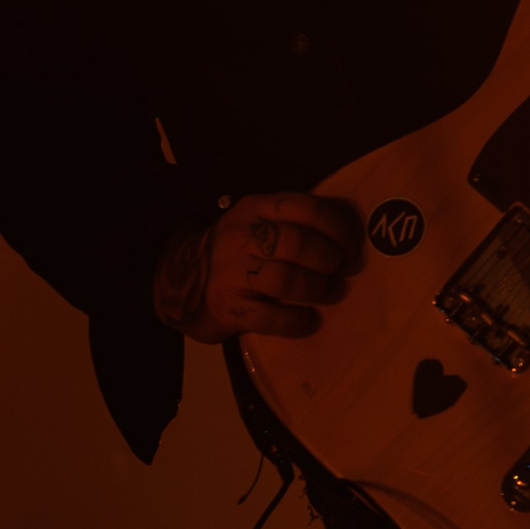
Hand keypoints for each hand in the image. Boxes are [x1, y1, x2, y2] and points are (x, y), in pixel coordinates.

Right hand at [153, 190, 364, 343]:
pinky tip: (308, 320)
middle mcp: (241, 236)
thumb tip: (346, 237)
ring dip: (317, 289)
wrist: (180, 281)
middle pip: (297, 243)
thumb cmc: (233, 252)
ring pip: (287, 279)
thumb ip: (290, 222)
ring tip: (327, 293)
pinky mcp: (228, 308)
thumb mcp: (254, 222)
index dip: (336, 226)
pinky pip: (272, 318)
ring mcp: (232, 273)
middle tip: (338, 271)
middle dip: (328, 259)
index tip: (349, 246)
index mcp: (254, 209)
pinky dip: (297, 321)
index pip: (303, 206)